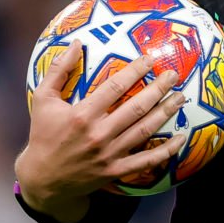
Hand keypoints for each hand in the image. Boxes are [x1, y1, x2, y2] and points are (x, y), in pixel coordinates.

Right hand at [16, 42, 187, 219]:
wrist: (44, 179)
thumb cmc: (43, 134)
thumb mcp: (42, 99)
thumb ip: (59, 70)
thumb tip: (76, 43)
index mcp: (82, 114)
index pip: (116, 87)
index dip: (135, 71)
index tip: (150, 59)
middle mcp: (98, 134)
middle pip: (137, 107)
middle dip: (158, 89)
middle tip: (173, 75)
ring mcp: (109, 154)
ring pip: (144, 130)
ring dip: (165, 113)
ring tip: (181, 98)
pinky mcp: (115, 171)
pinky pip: (146, 161)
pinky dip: (165, 151)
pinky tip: (180, 139)